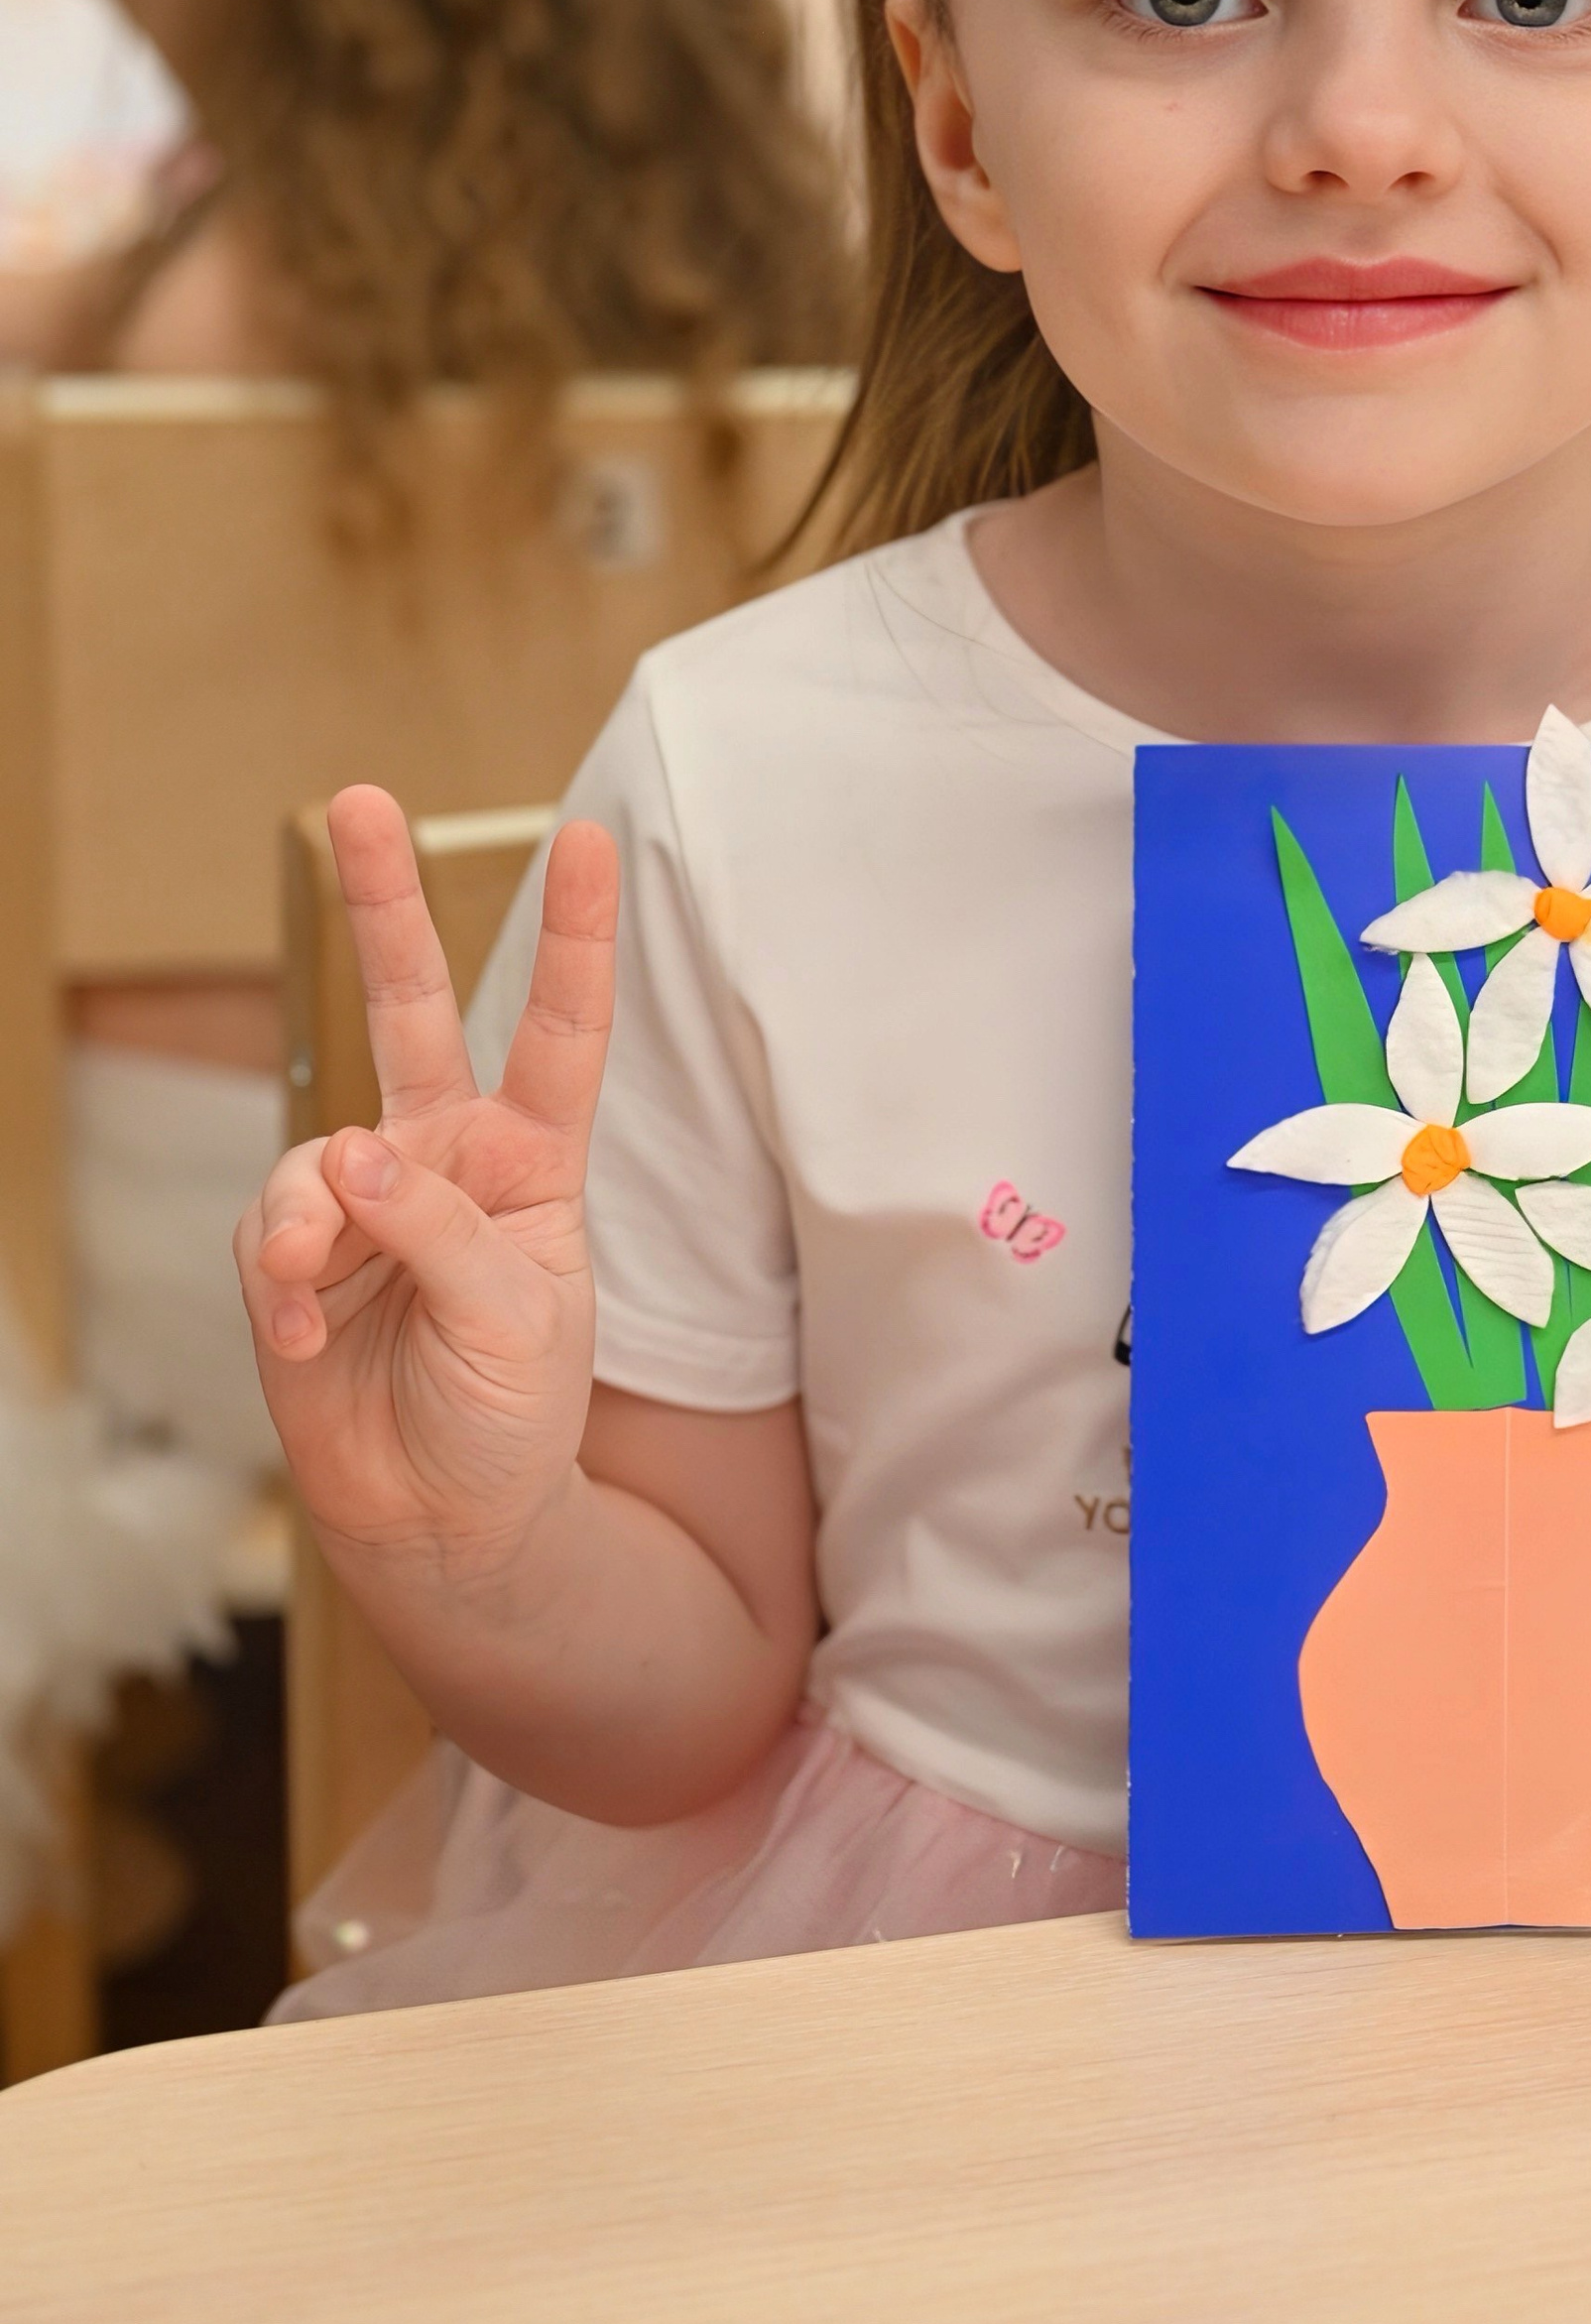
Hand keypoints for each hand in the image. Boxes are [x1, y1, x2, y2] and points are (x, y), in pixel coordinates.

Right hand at [235, 786, 617, 1575]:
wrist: (442, 1522)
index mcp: (534, 1160)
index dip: (574, 936)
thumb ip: (440, 1229)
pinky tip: (299, 1337)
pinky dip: (276, 1286)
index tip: (592, 840)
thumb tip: (348, 1153)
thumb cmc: (509, 1413)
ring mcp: (363, 1201)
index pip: (561, 1031)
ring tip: (311, 1283)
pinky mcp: (292, 1257)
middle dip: (384, 901)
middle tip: (360, 800)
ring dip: (305, 1217)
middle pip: (413, 1007)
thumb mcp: (518, 1320)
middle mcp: (446, 1158)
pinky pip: (266, 1238)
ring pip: (315, 1154)